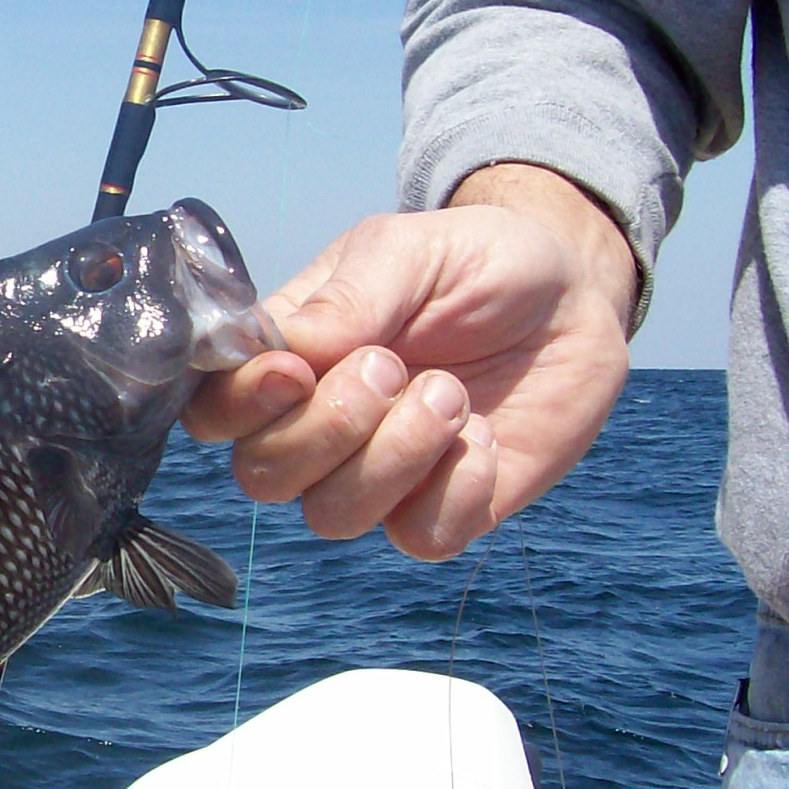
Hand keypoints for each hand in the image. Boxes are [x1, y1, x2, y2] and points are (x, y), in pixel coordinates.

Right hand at [184, 164, 635, 559]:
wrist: (572, 295)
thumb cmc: (475, 262)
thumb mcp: (408, 250)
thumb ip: (347, 298)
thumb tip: (282, 352)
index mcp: (288, 361)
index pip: (215, 411)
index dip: (243, 405)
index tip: (297, 371)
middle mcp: (318, 428)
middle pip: (262, 476)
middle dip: (330, 427)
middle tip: (396, 367)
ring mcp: (378, 476)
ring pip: (332, 516)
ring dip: (395, 455)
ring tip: (451, 396)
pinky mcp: (443, 509)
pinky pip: (417, 539)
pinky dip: (455, 489)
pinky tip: (483, 437)